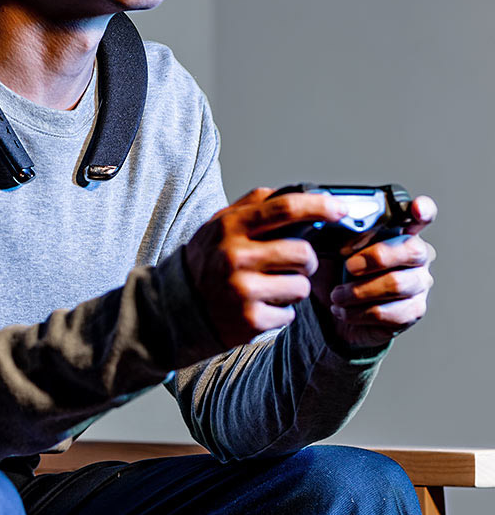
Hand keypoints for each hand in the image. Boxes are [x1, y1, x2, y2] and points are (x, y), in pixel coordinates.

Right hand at [184, 187, 346, 348]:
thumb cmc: (204, 263)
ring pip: (301, 286)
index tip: (339, 210)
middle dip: (307, 260)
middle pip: (303, 253)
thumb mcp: (218, 226)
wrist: (174, 309)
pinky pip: (289, 314)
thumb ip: (253, 206)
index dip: (320, 206)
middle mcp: (235, 257)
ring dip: (294, 288)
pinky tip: (259, 308)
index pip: (285, 208)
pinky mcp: (250, 321)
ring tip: (271, 288)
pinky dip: (280, 312)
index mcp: (230, 228)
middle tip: (295, 264)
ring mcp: (243, 291)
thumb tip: (297, 193)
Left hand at [314, 196, 436, 348]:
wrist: (332, 312)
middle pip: (413, 251)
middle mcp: (416, 256)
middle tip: (349, 266)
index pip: (422, 216)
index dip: (423, 211)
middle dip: (376, 257)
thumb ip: (336, 234)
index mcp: (399, 232)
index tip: (415, 208)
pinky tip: (344, 310)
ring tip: (337, 295)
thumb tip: (325, 221)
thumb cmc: (335, 275)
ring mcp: (418, 284)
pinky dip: (359, 313)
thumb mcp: (329, 251)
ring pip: (398, 284)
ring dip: (359, 291)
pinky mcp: (412, 311)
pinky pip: (390, 312)